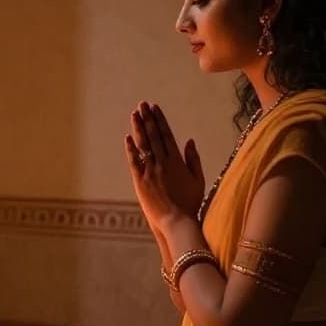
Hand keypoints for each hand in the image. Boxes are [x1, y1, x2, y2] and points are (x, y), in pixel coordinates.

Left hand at [123, 102, 205, 228]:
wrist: (177, 221)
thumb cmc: (190, 202)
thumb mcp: (197, 179)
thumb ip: (193, 159)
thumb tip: (189, 140)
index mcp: (177, 161)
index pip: (167, 135)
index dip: (160, 120)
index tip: (155, 108)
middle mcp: (162, 163)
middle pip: (153, 136)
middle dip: (148, 118)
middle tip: (142, 104)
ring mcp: (150, 171)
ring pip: (143, 145)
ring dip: (138, 128)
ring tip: (135, 114)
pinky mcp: (140, 182)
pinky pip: (134, 162)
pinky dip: (130, 149)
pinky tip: (127, 138)